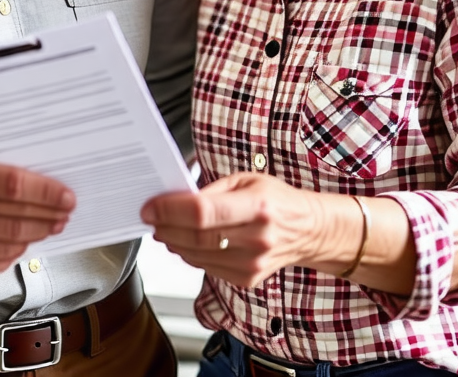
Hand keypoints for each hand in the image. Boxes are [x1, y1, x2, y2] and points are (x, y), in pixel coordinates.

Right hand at [0, 152, 74, 282]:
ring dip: (38, 234)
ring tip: (51, 226)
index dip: (45, 191)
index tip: (66, 195)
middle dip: (49, 215)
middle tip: (65, 212)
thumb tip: (40, 182)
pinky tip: (23, 242)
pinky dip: (16, 252)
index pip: (12, 184)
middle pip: (15, 215)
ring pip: (11, 241)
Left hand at [141, 172, 325, 287]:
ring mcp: (252, 263)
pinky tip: (184, 243)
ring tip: (164, 229)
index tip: (151, 207)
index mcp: (257, 206)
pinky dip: (189, 255)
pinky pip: (207, 268)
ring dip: (173, 243)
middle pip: (196, 238)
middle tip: (151, 218)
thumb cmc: (276, 201)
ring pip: (198, 256)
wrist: (306, 230)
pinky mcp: (246, 279)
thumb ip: (212, 191)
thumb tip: (176, 200)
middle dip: (166, 227)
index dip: (170, 210)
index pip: (203, 212)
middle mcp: (256, 238)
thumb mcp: (247, 180)